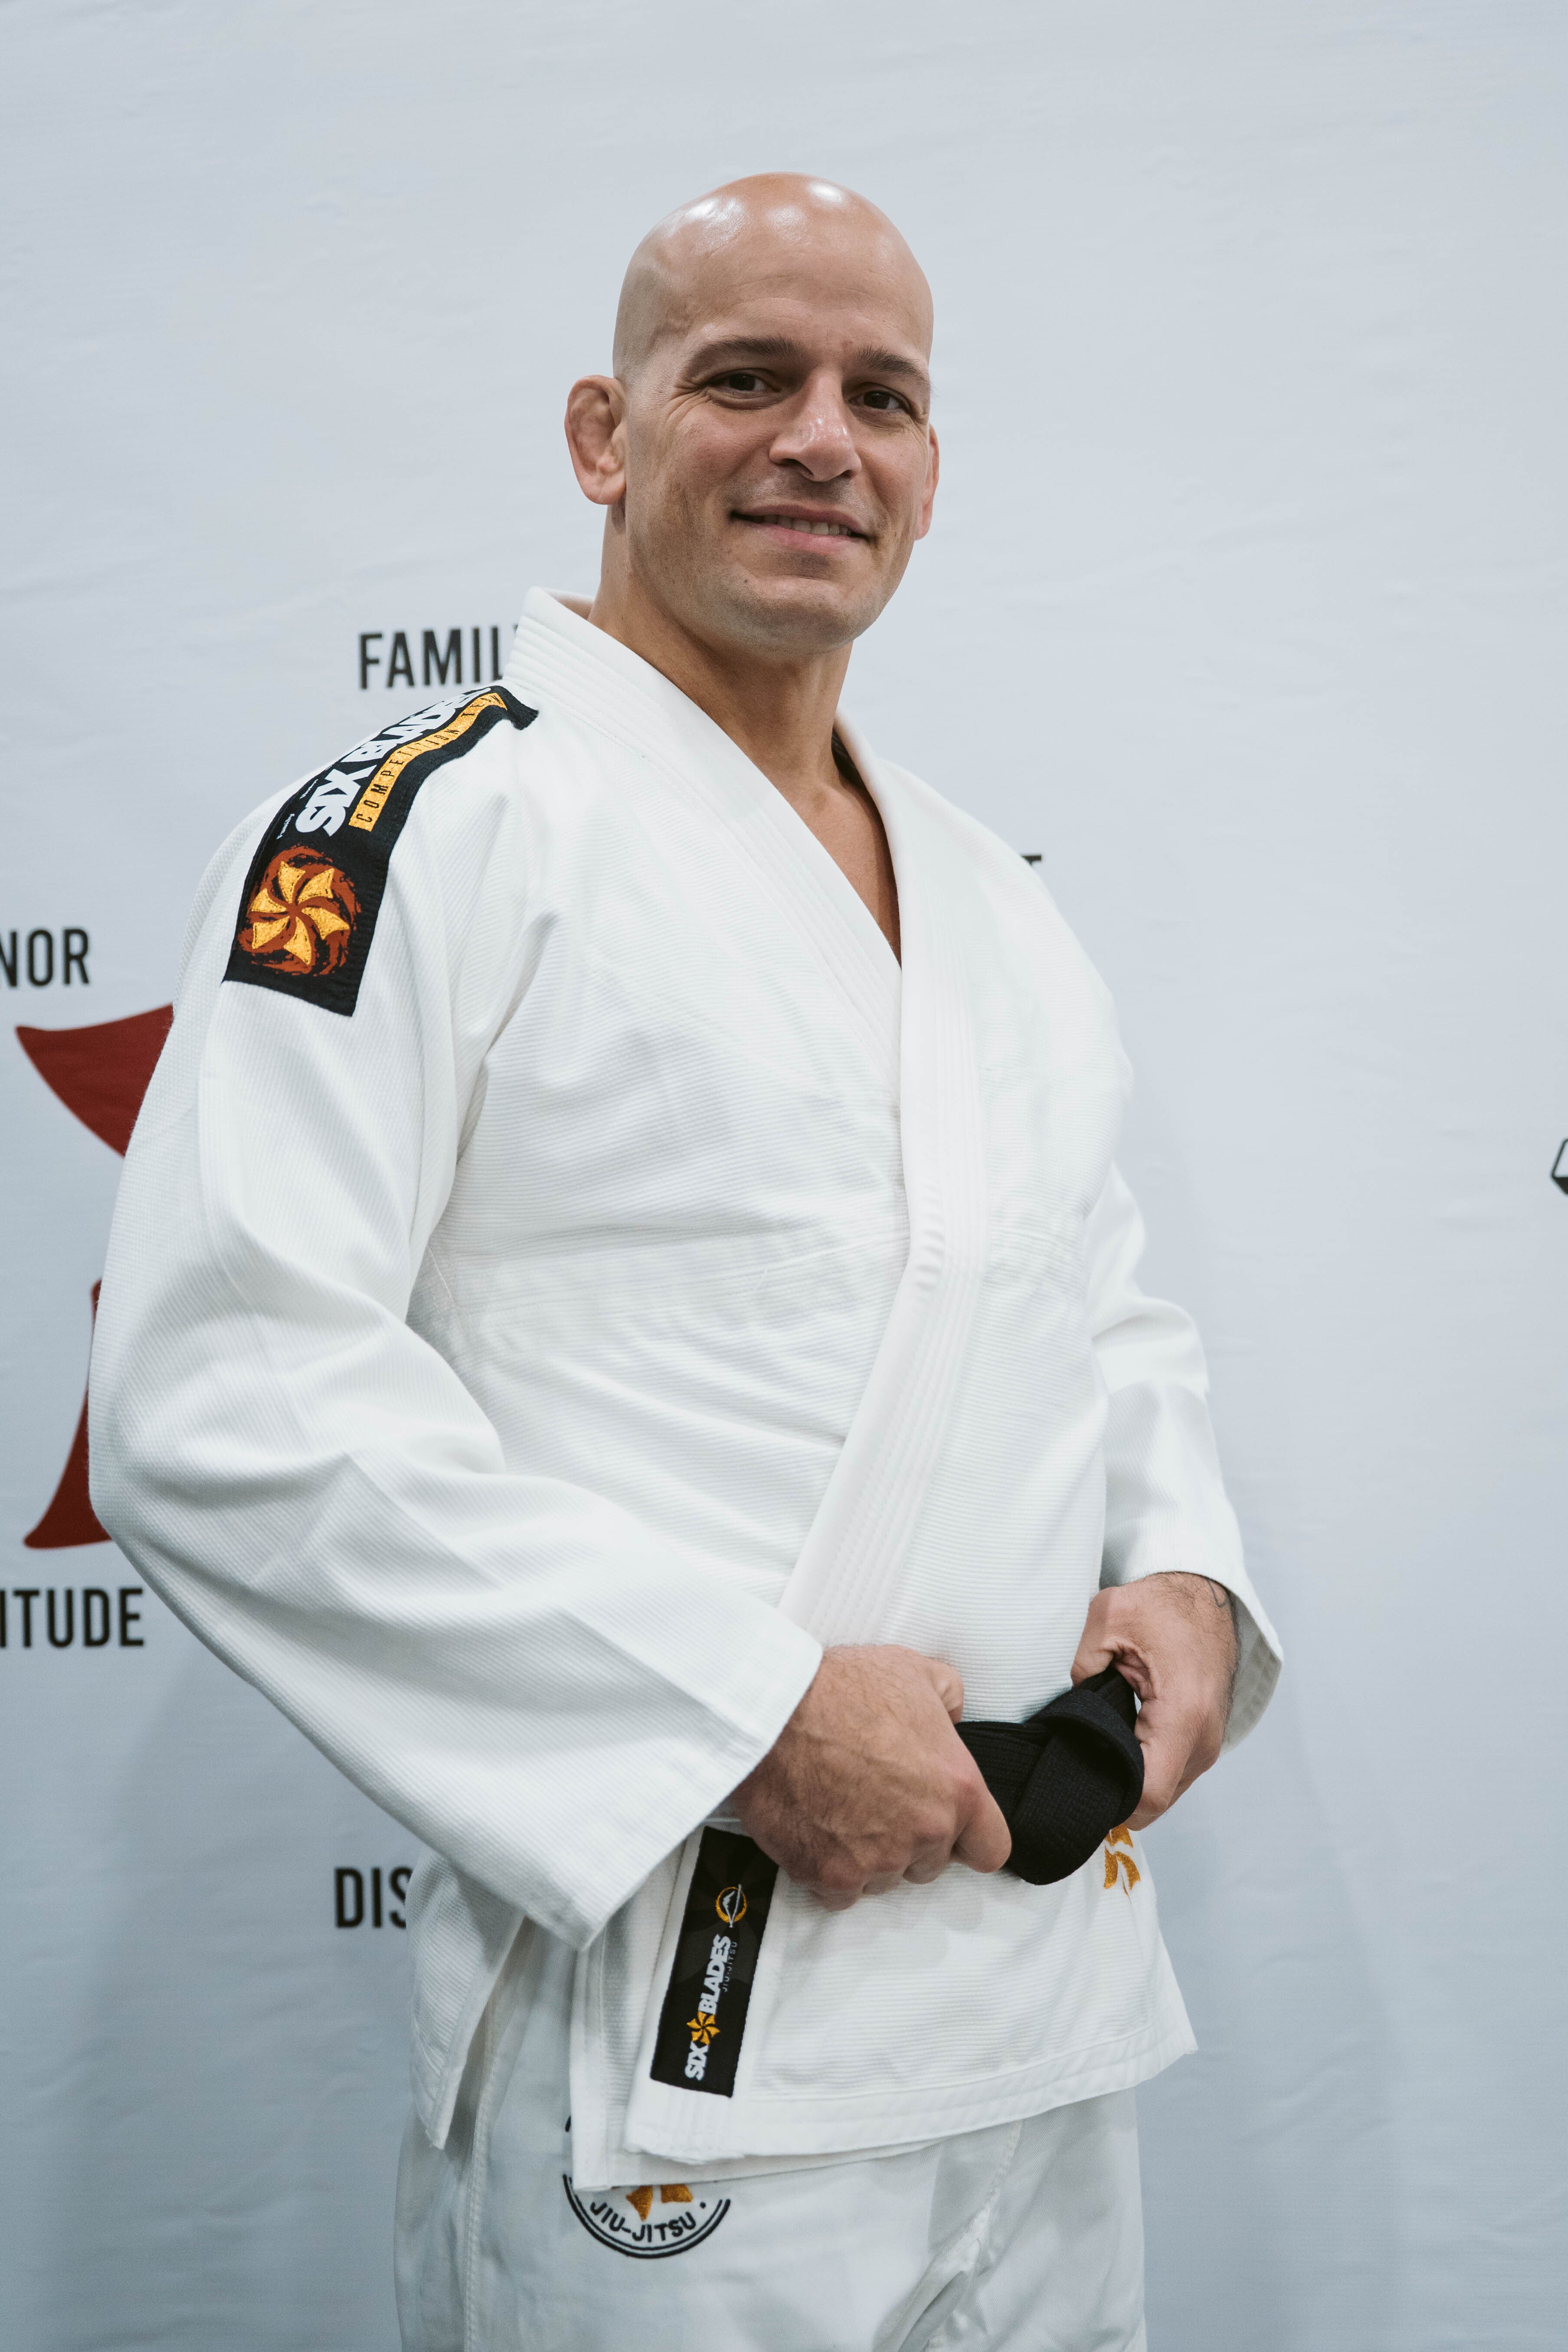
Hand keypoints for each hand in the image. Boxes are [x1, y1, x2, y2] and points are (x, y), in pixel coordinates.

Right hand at [730, 1644, 1011, 1909]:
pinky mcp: (829, 1876)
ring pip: (885, 1879)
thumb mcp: (917, 1671)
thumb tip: (953, 1718)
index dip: (969, 1839)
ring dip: (870, 1856)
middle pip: (930, 1865)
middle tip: (877, 1802)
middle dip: (910, 1840)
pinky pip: (841, 1892)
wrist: (772, 1711)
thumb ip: (950, 1699)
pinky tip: (817, 1830)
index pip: (991, 1849)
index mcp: (958, 1790)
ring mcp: (877, 1861)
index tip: (949, 1827)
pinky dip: (830, 1870)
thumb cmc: (843, 1688)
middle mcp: (924, 1833)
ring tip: (841, 1809)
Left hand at [1071, 1573, 1237, 1829]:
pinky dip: (1143, 1773)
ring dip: (1128, 1785)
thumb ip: (1079, 1665)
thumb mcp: (1108, 1619)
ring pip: (1163, 1796)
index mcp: (1183, 1712)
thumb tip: (1057, 1710)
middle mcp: (1203, 1739)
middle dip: (1111, 1797)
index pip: (1150, 1793)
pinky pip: (1170, 1777)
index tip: (1073, 1789)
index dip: (1109, 1803)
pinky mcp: (1204, 1743)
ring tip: (1090, 1757)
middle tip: (1068, 1774)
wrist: (1206, 1598)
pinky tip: (1115, 1750)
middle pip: (1154, 1804)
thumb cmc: (1161, 1606)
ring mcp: (1208, 1745)